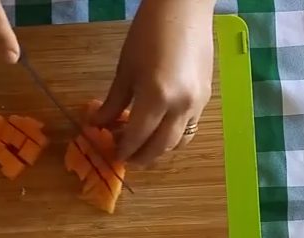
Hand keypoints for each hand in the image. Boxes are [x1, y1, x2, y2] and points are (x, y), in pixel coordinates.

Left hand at [91, 0, 214, 165]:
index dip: (124, 149)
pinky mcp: (206, 98)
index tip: (114, 155)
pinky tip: (159, 128)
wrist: (183, 8)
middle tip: (127, 157)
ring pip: (178, 141)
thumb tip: (97, 125)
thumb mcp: (125, 71)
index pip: (138, 137)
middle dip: (142, 157)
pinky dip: (173, 136)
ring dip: (159, 150)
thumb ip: (113, 103)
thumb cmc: (148, 34)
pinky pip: (189, 128)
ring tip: (143, 146)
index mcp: (157, 98)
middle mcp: (181, 106)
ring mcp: (197, 103)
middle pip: (161, 146)